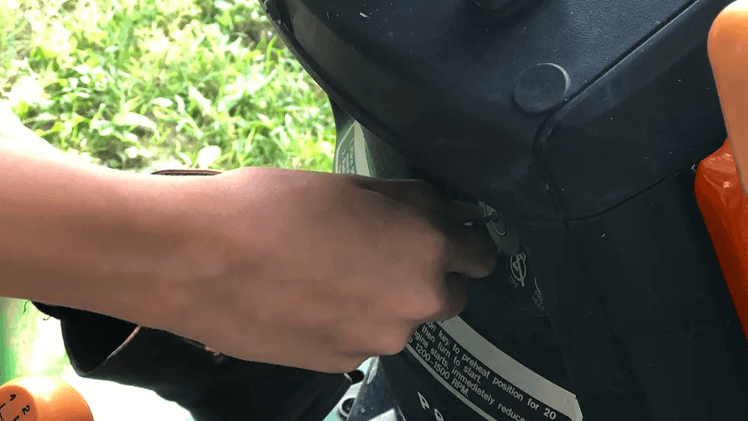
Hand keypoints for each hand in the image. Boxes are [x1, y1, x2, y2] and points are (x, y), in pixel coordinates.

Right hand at [168, 167, 497, 372]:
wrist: (203, 258)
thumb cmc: (277, 207)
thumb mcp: (357, 185)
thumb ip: (414, 201)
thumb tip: (447, 209)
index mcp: (428, 251)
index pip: (481, 256)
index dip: (465, 244)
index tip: (449, 238)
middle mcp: (416, 303)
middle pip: (448, 296)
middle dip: (428, 276)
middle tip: (381, 253)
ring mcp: (379, 340)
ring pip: (401, 320)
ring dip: (385, 302)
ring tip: (332, 274)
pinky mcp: (342, 362)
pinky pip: (362, 340)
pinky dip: (349, 323)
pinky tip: (311, 299)